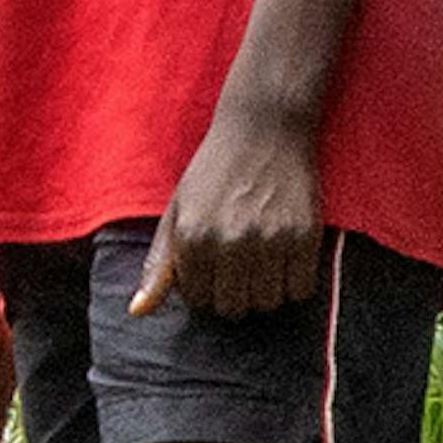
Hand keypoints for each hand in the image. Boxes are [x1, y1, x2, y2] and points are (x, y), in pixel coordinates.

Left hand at [133, 109, 333, 323]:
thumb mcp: (177, 211)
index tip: (213, 267)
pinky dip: (294, 283)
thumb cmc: (214, 171)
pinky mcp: (304, 236)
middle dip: (234, 295)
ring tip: (262, 262)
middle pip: (234, 309)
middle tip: (239, 267)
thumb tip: (138, 313)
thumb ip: (159, 266)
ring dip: (265, 291)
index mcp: (193, 237)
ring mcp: (269, 240)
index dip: (206, 289)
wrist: (264, 129)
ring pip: (268, 303)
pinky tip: (285, 258)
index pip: (200, 301)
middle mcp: (230, 242)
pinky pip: (301, 289)